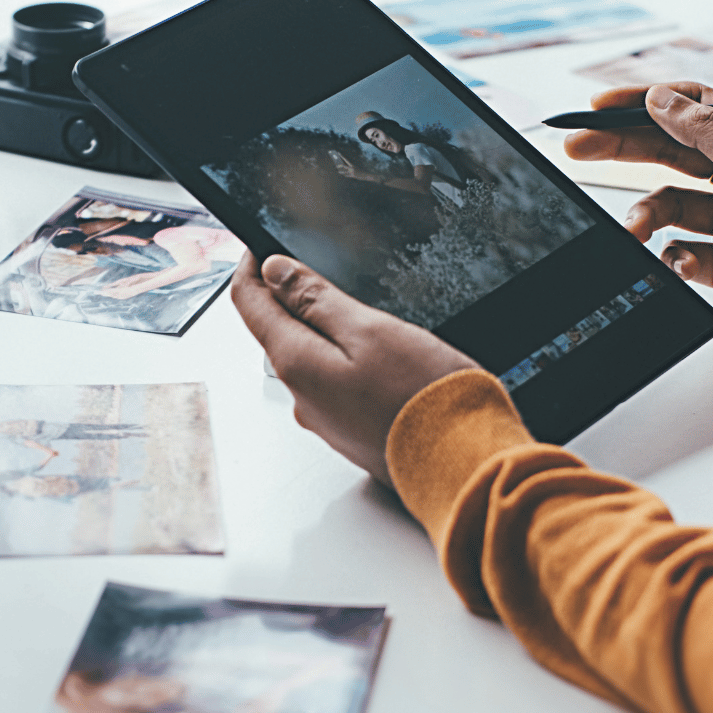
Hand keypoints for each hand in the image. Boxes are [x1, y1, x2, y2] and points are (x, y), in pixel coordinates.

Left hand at [231, 252, 478, 482]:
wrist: (463, 464)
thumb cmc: (425, 398)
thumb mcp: (370, 330)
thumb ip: (317, 300)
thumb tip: (273, 272)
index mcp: (297, 363)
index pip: (249, 304)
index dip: (252, 268)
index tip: (260, 248)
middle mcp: (301, 397)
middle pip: (278, 333)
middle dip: (290, 299)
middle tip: (316, 269)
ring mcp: (326, 420)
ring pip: (311, 360)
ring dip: (323, 333)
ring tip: (361, 313)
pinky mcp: (351, 433)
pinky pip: (335, 387)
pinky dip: (347, 363)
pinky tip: (382, 359)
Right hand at [565, 82, 712, 362]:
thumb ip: (710, 133)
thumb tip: (662, 100)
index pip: (695, 108)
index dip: (647, 103)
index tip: (603, 106)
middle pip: (670, 152)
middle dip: (623, 149)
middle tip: (578, 147)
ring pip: (668, 205)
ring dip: (647, 216)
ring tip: (635, 230)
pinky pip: (678, 252)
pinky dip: (671, 257)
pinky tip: (679, 263)